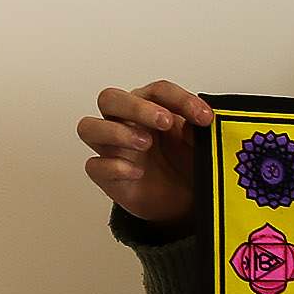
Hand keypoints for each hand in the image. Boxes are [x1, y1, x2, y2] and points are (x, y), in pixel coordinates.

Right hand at [77, 81, 212, 232]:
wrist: (182, 203)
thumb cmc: (183, 165)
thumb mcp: (198, 147)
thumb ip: (198, 131)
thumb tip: (201, 120)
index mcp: (149, 107)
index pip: (157, 91)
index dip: (179, 99)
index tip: (204, 116)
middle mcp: (124, 123)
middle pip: (111, 99)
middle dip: (137, 107)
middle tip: (164, 121)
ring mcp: (112, 149)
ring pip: (90, 128)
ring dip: (115, 131)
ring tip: (146, 143)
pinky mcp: (107, 176)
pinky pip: (95, 166)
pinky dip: (114, 166)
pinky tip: (136, 172)